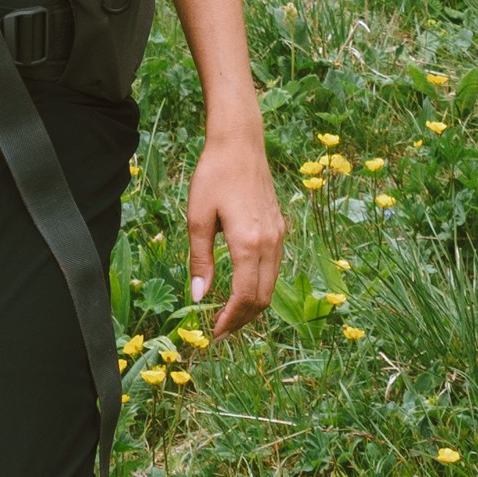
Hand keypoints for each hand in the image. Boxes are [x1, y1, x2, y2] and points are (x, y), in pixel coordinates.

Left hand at [187, 125, 284, 339]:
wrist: (240, 143)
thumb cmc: (213, 176)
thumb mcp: (198, 218)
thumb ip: (200, 260)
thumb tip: (198, 297)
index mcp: (249, 243)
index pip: (246, 296)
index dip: (231, 320)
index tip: (214, 333)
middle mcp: (271, 243)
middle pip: (263, 297)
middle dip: (242, 319)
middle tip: (219, 330)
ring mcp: (279, 235)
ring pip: (271, 285)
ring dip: (252, 305)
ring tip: (228, 313)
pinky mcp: (279, 227)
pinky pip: (274, 267)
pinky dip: (259, 285)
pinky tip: (241, 286)